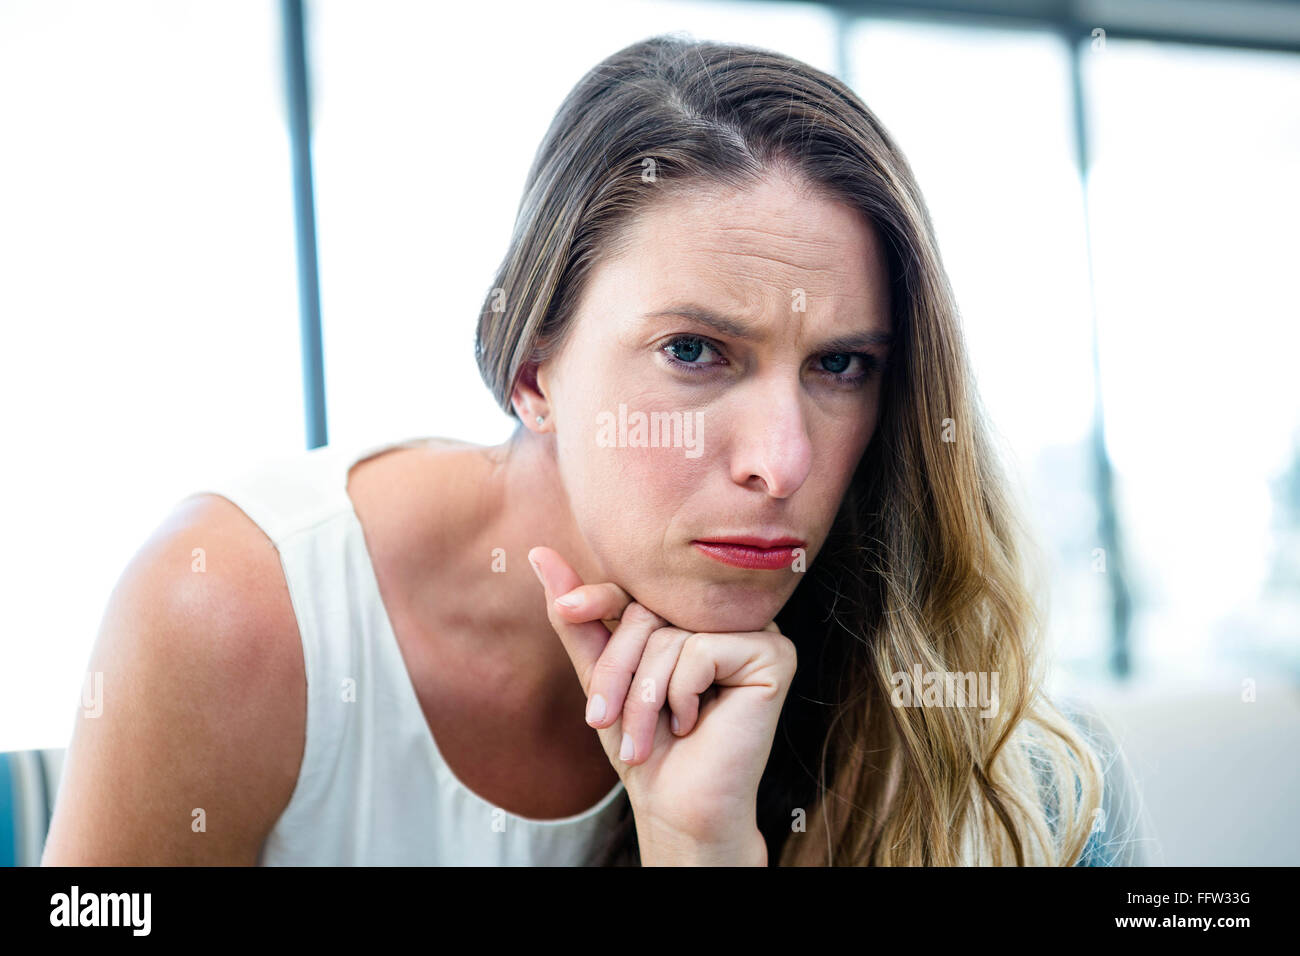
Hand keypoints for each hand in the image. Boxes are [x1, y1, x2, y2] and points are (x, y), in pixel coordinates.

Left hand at [528, 546, 795, 853]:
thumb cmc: (644, 743)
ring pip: (672, 636)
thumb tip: (537, 553)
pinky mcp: (775, 655)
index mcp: (691, 613)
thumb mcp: (601, 675)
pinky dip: (684, 694)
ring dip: (645, 696)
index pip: (639, 588)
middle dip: (616, 671)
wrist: (677, 806)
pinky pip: (704, 651)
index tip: (566, 610)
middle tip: (602, 718)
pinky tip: (695, 722)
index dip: (599, 598)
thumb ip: (578, 618)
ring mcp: (756, 632)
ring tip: (648, 735)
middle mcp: (725, 616)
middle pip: (650, 614)